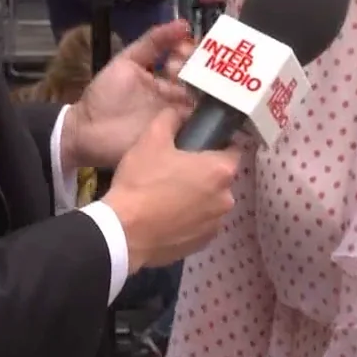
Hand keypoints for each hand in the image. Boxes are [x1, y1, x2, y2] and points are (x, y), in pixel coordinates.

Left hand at [64, 20, 197, 169]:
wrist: (87, 130)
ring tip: (192, 86)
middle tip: (190, 68)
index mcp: (167, 82)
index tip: (186, 47)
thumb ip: (152, 42)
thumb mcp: (126, 62)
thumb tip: (183, 24)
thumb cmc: (105, 95)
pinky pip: (196, 132)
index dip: (194, 55)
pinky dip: (205, 122)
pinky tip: (208, 110)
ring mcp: (178, 122)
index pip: (192, 66)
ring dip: (204, 94)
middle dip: (202, 73)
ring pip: (203, 107)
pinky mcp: (175, 140)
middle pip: (202, 85)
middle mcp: (177, 101)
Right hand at [101, 106, 240, 271]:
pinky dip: (190, 220)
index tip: (198, 144)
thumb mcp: (151, 139)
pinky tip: (167, 216)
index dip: (216, 144)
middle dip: (204, 173)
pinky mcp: (202, 244)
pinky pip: (201, 224)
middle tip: (176, 169)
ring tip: (169, 195)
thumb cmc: (142, 181)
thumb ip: (171, 118)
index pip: (232, 150)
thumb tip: (180, 112)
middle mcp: (226, 199)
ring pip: (211, 203)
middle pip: (220, 178)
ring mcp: (215, 225)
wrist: (124, 232)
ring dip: (198, 197)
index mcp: (220, 171)